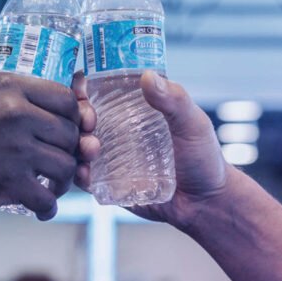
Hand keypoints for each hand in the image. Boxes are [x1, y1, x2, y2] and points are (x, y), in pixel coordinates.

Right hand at [0, 73, 81, 220]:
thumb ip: (15, 95)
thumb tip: (61, 102)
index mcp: (9, 87)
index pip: (66, 99)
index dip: (73, 118)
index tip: (66, 130)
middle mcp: (15, 114)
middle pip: (70, 134)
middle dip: (67, 151)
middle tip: (54, 161)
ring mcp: (15, 149)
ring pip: (65, 166)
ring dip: (61, 180)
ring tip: (49, 184)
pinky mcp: (10, 183)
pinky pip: (48, 198)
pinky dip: (47, 207)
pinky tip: (40, 207)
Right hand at [74, 71, 228, 229]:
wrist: (206, 203)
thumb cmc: (204, 158)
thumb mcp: (192, 123)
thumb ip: (174, 99)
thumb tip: (147, 76)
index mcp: (134, 107)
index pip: (98, 86)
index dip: (83, 84)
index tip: (84, 89)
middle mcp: (118, 128)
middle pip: (80, 113)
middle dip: (75, 114)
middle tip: (89, 122)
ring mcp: (111, 155)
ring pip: (77, 144)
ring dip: (75, 143)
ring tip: (92, 149)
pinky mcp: (109, 182)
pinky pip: (83, 176)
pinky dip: (79, 172)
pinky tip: (87, 173)